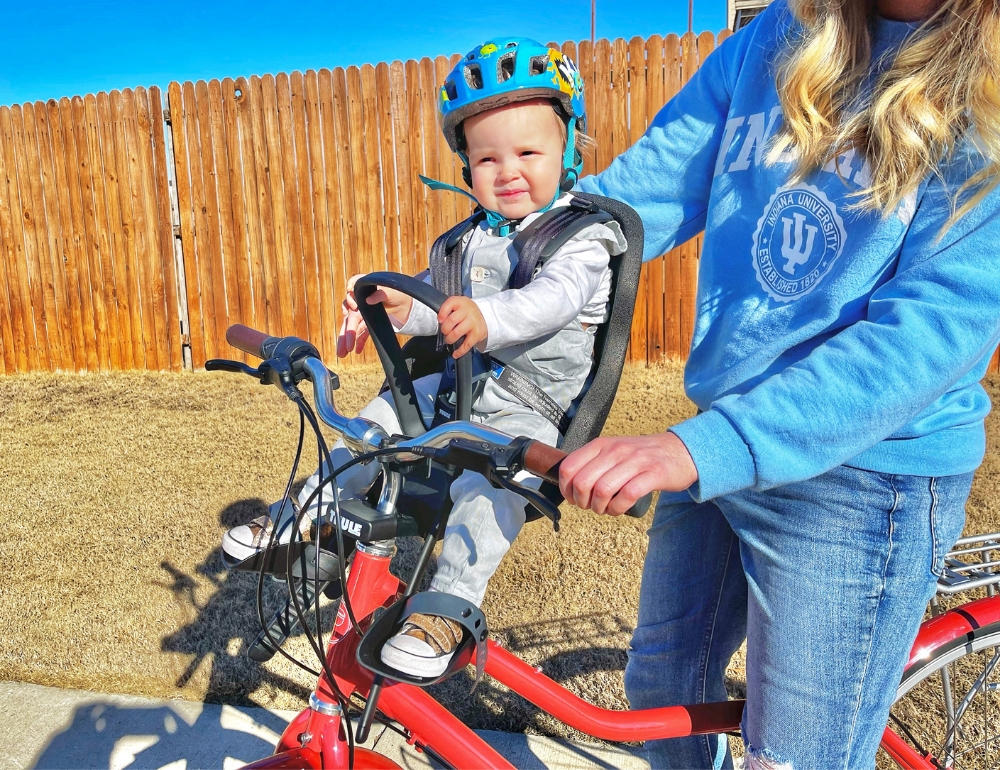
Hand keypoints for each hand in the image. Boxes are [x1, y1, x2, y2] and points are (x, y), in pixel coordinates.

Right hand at [336, 274, 412, 356]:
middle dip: (346, 331)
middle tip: (347, 344)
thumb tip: (368, 300)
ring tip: (342, 353)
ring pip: (350, 326)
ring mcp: (362, 312)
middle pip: (349, 315)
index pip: (352, 288)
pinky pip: (360, 332)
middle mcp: (360, 300)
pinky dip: (358, 341)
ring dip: (345, 340)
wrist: (406, 305)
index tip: (351, 308)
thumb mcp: (392, 292)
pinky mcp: (367, 322)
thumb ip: (381, 294)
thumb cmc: (399, 293)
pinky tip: (357, 350)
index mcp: (365, 288)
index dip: (349, 297)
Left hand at [438, 296, 487, 357]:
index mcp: (461, 302)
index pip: (449, 304)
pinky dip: (459, 351)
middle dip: (444, 329)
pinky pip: (466, 344)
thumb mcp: (457, 305)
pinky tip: (455, 354)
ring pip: (457, 333)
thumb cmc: (465, 312)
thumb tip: (440, 321)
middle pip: (451, 321)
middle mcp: (468, 310)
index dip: (442, 313)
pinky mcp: (478, 333)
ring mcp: (474, 322)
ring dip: (450, 339)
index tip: (440, 320)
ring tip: (449, 339)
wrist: (483, 316)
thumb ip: (447, 309)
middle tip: (445, 332)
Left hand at [558, 432, 697, 515]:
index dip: (565, 489)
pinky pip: (626, 496)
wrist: (682, 451)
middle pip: (583, 482)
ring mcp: (635, 462)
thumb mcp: (614, 451)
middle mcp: (616, 451)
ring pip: (602, 490)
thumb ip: (594, 462)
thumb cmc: (644, 456)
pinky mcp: (653, 475)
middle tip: (590, 507)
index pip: (569, 467)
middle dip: (582, 502)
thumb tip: (571, 485)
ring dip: (600, 508)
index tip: (573, 498)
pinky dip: (618, 509)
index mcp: (602, 445)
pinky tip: (619, 509)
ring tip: (605, 509)